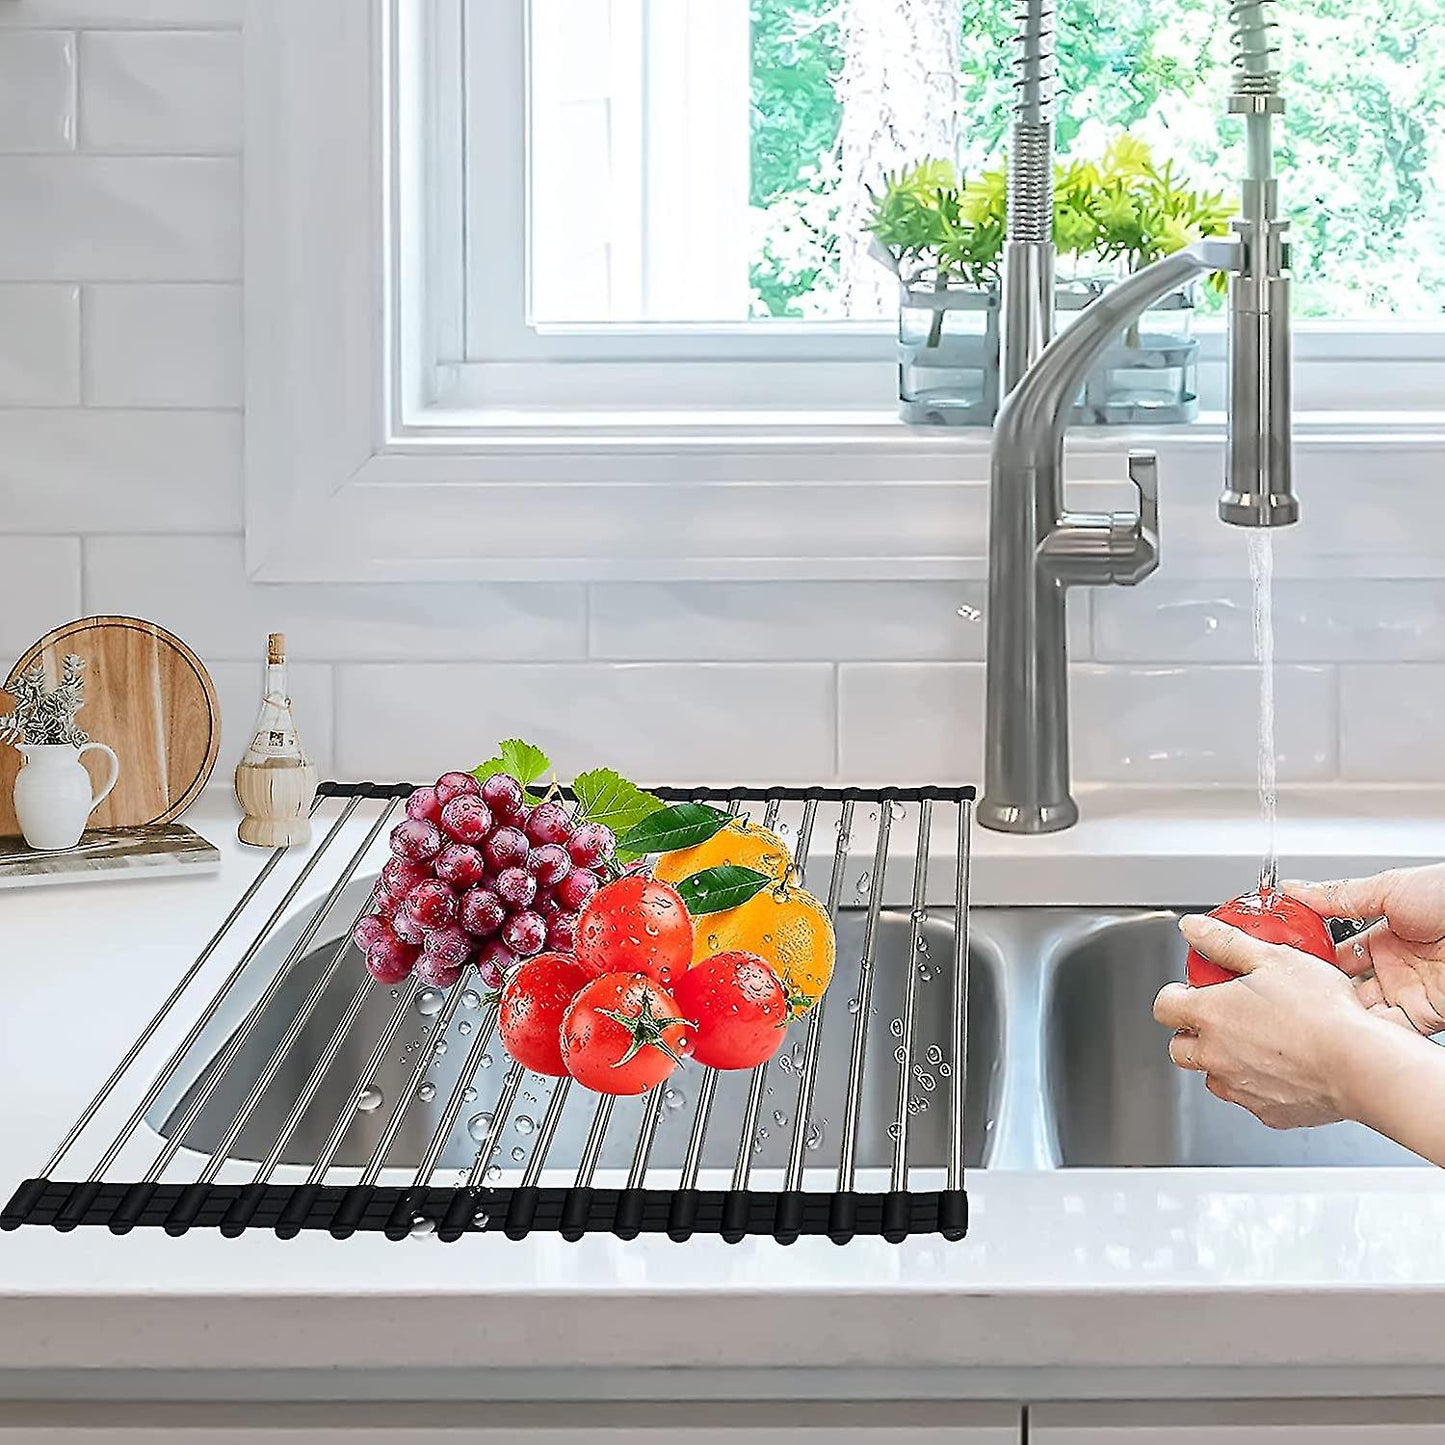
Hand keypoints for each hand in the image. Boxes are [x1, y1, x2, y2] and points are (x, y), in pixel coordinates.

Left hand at [1154, 914, 1374, 1129]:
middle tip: (1222, 1017)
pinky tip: (1284, 1066)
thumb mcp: (1271, 958)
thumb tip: (1193, 928)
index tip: (1189, 991)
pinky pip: (1249, 1097)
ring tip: (1257, 1042)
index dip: (1174, 996)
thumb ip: (1224, 941)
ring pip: (1213, 1076)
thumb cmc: (1321, 1011)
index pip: (1164, 1007)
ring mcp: (1239, 1087)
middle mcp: (1215, 1055)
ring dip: (1223, 1060)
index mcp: (1209, 1015)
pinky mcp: (1267, 1112)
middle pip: (1179, 1047)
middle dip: (1192, 1032)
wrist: (1360, 1064)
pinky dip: (1258, 1084)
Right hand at [1283, 866, 1444, 1036]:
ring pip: (1360, 1010)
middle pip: (1344, 984)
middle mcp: (1395, 967)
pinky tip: (1343, 1025)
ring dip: (1337, 1012)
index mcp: (1386, 935)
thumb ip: (1340, 895)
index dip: (1309, 955)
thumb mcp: (1390, 888)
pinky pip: (1388, 1029)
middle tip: (1287, 988)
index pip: (1335, 950)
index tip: (1282, 957)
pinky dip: (1365, 1031)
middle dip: (1316, 988)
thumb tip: (1296, 890)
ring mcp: (1409, 992)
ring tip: (1308, 1010)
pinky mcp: (1424, 1015)